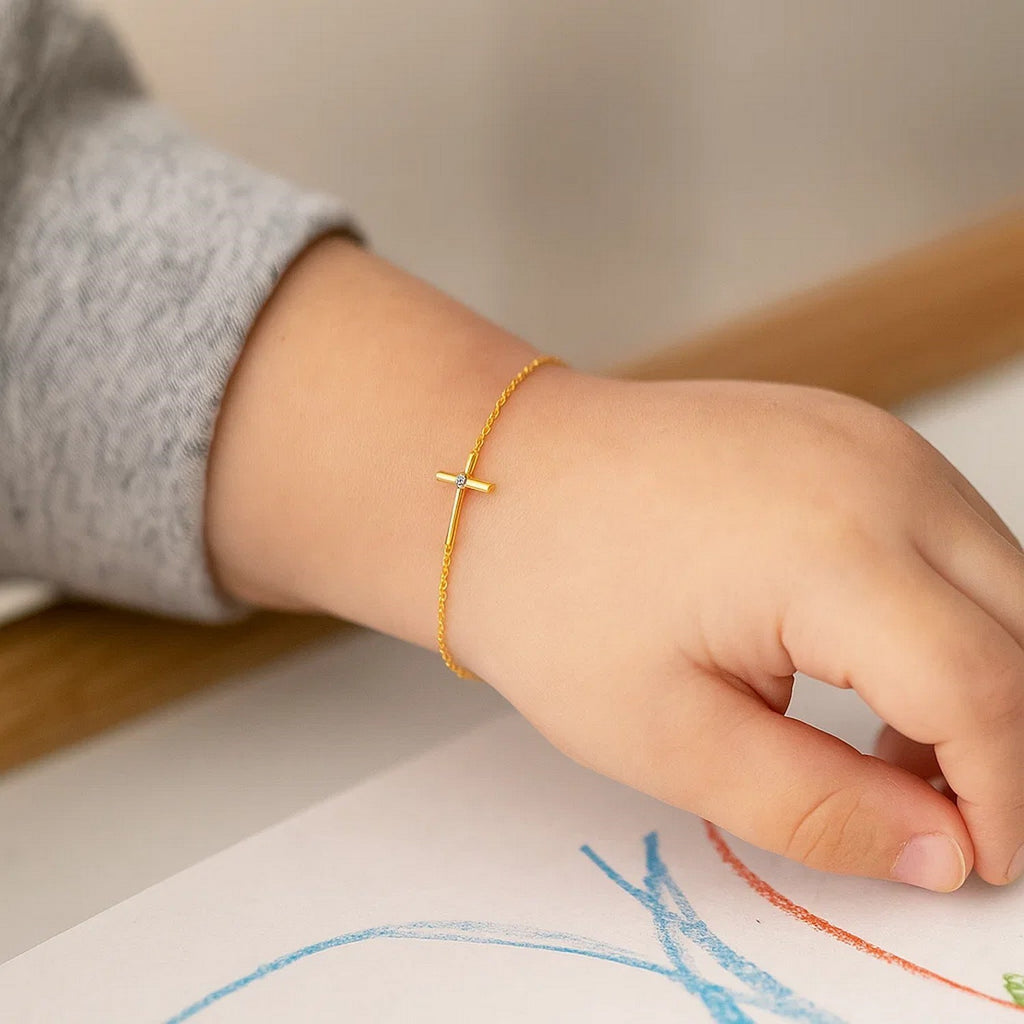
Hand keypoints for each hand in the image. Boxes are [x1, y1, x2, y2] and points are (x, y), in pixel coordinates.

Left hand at [451, 372, 1023, 891]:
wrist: (497, 479)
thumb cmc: (550, 594)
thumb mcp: (672, 737)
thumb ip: (822, 808)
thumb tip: (945, 852)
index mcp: (836, 548)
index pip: (990, 694)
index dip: (1004, 800)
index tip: (973, 866)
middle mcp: (879, 471)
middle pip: (1023, 627)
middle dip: (1005, 739)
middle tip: (939, 822)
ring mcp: (870, 438)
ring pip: (999, 578)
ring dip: (977, 675)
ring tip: (888, 750)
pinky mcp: (851, 432)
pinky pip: (945, 533)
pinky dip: (938, 613)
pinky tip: (864, 662)